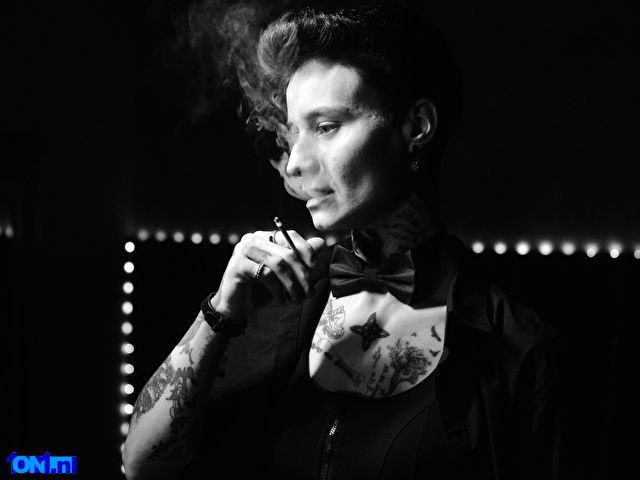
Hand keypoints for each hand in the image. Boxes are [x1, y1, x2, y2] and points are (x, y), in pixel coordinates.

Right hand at [212, 230, 326, 318]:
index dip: (305, 249)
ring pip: (278, 264)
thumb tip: (321, 242)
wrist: (236, 307)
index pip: (289, 236)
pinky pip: (265, 274)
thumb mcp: (285, 274)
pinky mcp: (237, 265)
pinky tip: (280, 300)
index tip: (315, 266)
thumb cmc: (261, 289)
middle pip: (286, 252)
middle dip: (302, 274)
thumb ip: (301, 258)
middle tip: (309, 292)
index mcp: (264, 237)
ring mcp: (242, 250)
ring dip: (292, 284)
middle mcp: (252, 239)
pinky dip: (277, 289)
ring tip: (297, 299)